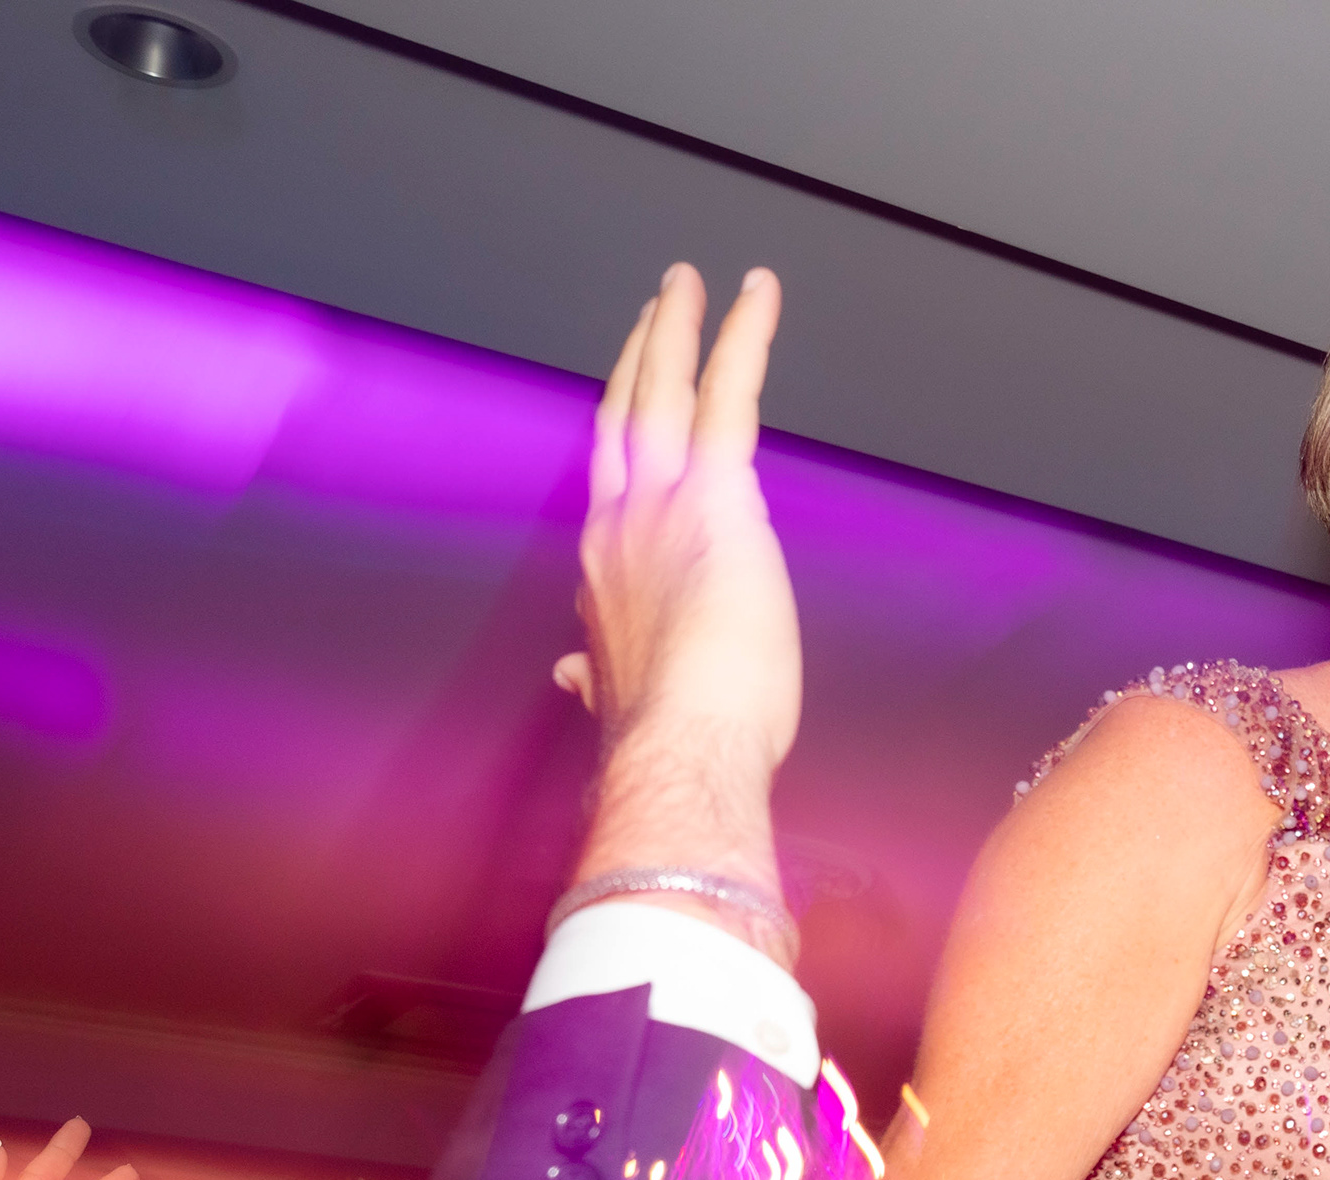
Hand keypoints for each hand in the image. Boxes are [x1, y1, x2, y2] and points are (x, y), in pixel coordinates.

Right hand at [557, 265, 799, 815]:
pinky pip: (729, 394)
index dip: (622, 437)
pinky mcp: (717, 495)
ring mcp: (661, 502)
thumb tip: (573, 673)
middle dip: (639, 356)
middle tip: (655, 307)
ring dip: (676, 327)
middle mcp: (619, 524)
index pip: (612, 485)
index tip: (630, 401)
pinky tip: (757, 294)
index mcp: (606, 573)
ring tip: (690, 282)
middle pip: (622, 416)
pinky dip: (743, 337)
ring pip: (663, 389)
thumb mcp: (622, 699)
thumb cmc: (672, 739)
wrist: (682, 746)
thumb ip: (598, 675)